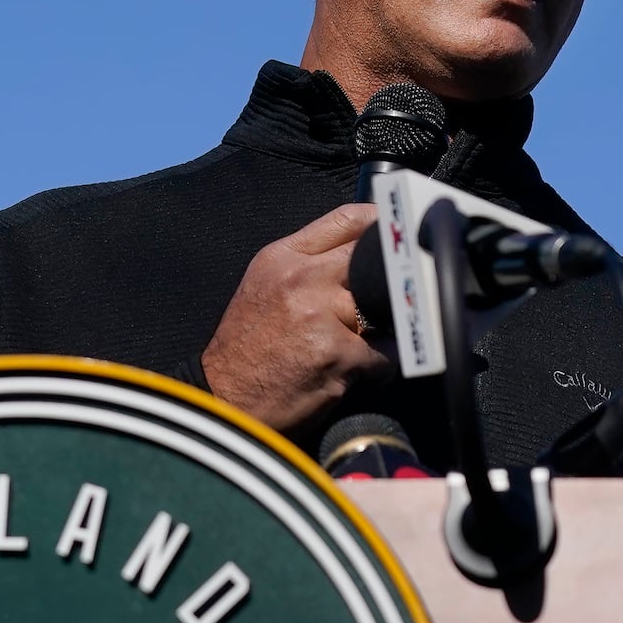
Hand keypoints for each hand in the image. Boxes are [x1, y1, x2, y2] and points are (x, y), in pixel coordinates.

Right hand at [201, 203, 386, 434]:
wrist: (224, 403)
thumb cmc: (244, 353)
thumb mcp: (264, 288)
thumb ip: (307, 266)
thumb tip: (361, 256)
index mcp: (282, 258)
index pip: (346, 220)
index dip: (381, 226)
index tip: (398, 239)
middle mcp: (301, 279)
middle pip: (372, 259)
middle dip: (387, 282)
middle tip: (389, 303)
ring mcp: (321, 314)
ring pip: (385, 309)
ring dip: (382, 333)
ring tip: (358, 351)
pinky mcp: (339, 354)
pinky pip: (387, 354)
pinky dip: (380, 370)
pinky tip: (358, 376)